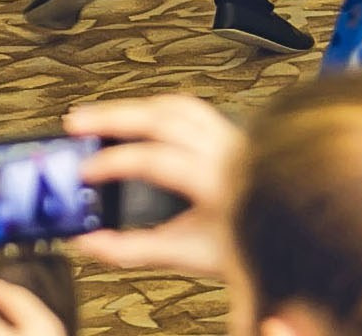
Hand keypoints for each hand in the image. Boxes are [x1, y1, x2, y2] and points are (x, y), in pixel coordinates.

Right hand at [65, 93, 244, 277]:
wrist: (284, 237)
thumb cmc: (243, 248)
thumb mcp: (184, 255)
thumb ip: (132, 249)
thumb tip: (89, 241)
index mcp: (216, 181)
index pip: (156, 159)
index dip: (116, 162)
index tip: (85, 171)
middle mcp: (226, 150)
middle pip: (164, 117)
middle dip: (115, 116)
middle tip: (77, 122)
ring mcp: (231, 137)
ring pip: (178, 106)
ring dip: (136, 107)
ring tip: (99, 116)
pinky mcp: (231, 134)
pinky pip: (192, 109)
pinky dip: (159, 107)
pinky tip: (138, 114)